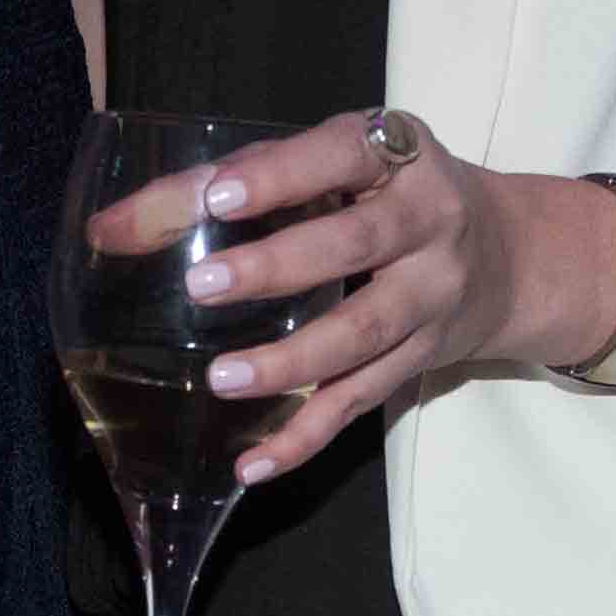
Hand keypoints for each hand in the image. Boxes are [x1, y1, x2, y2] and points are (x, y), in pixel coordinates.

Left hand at [97, 111, 615, 485]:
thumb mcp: (330, 166)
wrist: (508, 255)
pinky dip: (306, 436)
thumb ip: (225, 186)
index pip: (342, 153)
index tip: (220, 195)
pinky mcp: (421, 359)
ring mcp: (432, 296)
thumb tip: (108, 229)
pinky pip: (362, 401)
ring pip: (363, 333)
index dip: (284, 174)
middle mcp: (429, 221)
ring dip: (292, 361)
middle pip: (355, 246)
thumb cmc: (383, 195)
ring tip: (222, 379)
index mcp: (398, 155)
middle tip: (202, 286)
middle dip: (278, 267)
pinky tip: (253, 462)